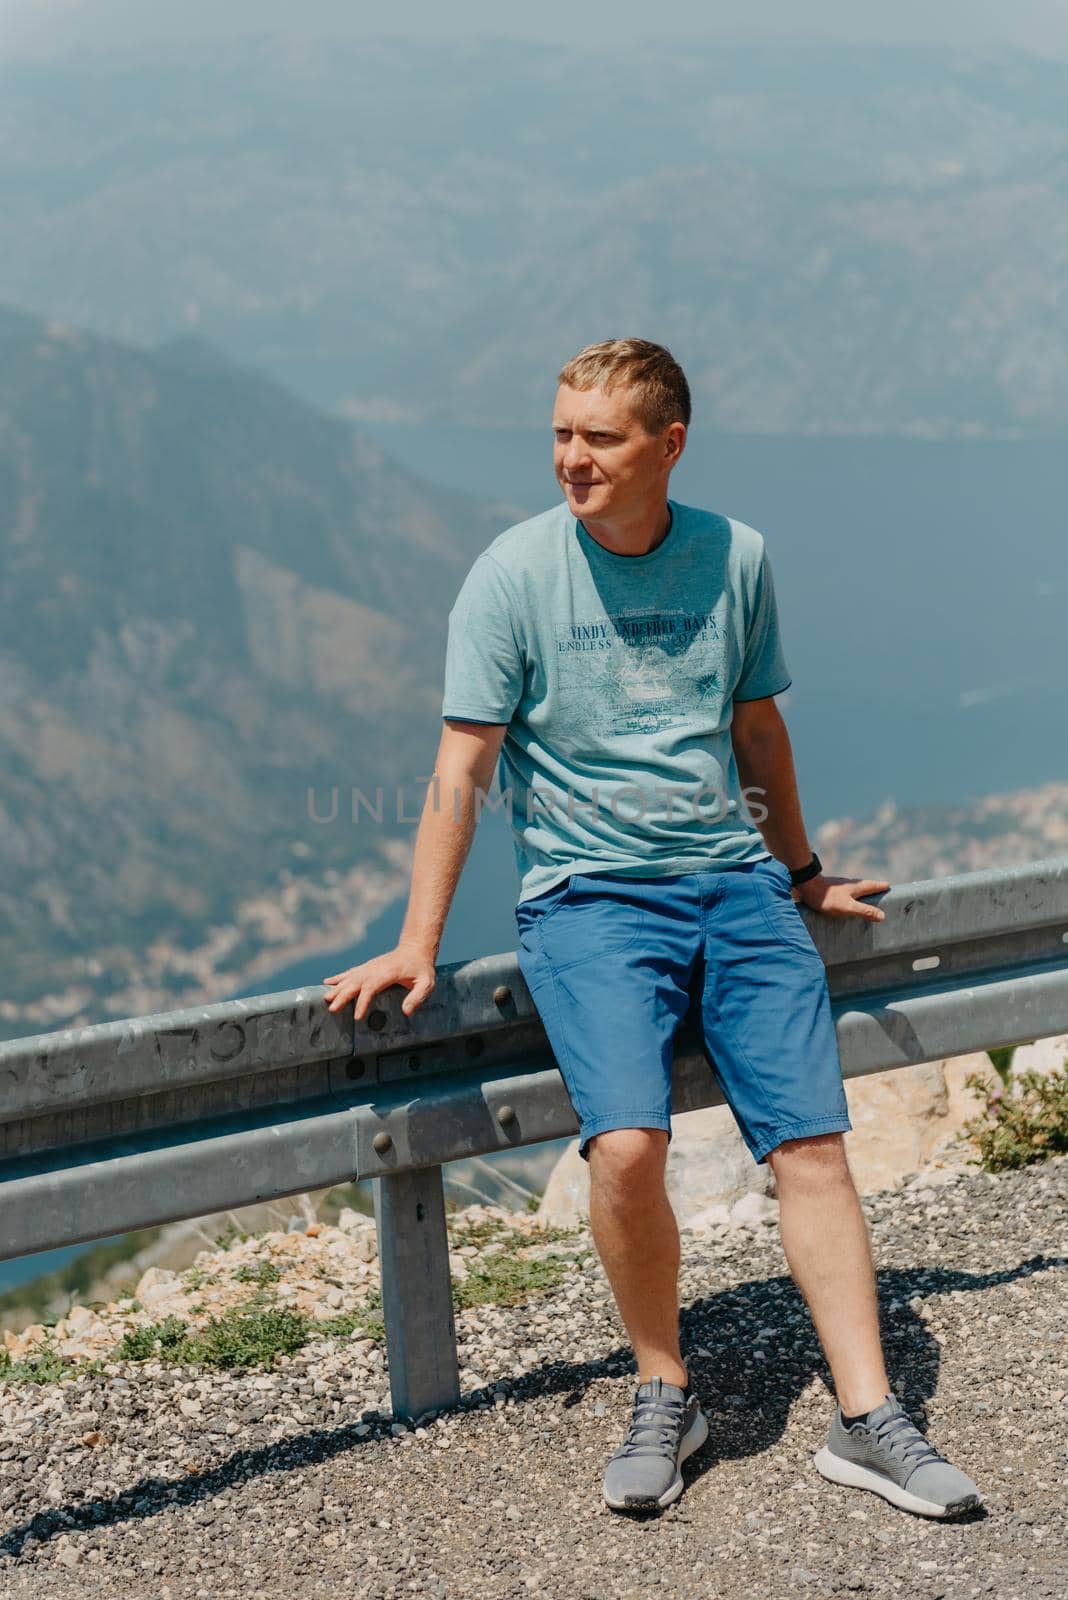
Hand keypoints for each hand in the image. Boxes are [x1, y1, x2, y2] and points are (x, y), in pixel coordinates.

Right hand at [321, 941, 436, 1020]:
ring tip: (325, 998)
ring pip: (350, 978)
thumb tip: (406, 1012)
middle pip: (356, 983)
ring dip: (337, 988)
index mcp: (388, 973)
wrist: (415, 948)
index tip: (357, 1016)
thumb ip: (417, 997)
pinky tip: (327, 983)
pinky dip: (338, 978)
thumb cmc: (421, 968)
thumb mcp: (426, 983)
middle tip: (332, 1008)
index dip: (363, 1001)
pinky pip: (350, 972)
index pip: (371, 987)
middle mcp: (375, 969)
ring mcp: (370, 967)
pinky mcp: (367, 967)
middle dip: (343, 996)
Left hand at [794, 872, 889, 922]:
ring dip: (863, 892)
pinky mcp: (832, 889)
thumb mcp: (848, 907)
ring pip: (856, 888)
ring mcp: (840, 885)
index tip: (890, 887)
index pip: (875, 885)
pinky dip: (851, 895)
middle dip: (874, 888)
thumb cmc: (828, 898)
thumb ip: (864, 911)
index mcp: (857, 887)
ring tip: (866, 898)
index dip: (883, 886)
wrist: (806, 886)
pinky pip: (846, 892)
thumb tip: (882, 916)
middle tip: (881, 891)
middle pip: (866, 885)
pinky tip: (847, 900)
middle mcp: (850, 884)